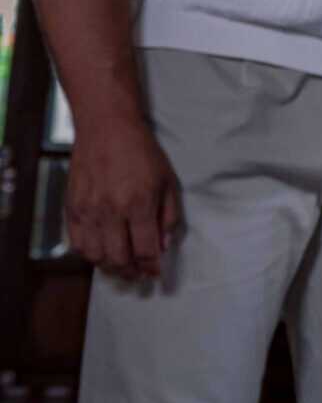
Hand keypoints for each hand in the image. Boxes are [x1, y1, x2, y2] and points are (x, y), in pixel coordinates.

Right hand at [66, 112, 181, 281]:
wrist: (106, 128)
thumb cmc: (142, 152)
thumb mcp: (167, 180)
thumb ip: (168, 215)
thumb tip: (163, 245)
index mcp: (139, 204)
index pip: (145, 249)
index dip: (152, 266)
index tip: (156, 273)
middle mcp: (111, 211)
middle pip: (119, 258)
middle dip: (132, 272)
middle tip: (139, 274)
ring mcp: (88, 210)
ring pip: (96, 255)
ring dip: (110, 267)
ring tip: (122, 266)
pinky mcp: (72, 208)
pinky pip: (78, 243)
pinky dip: (90, 254)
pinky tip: (101, 253)